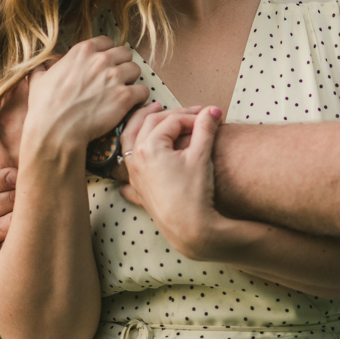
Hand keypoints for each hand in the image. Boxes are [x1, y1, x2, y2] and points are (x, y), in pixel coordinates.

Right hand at [23, 36, 149, 157]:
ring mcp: (115, 77)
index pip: (107, 42)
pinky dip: (139, 97)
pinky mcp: (125, 96)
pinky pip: (143, 90)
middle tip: (117, 78)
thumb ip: (44, 67)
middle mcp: (101, 60)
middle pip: (125, 53)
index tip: (106, 63)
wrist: (56, 131)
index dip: (108, 53)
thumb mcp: (38, 80)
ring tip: (124, 91)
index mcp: (82, 51)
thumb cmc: (45, 107)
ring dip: (131, 80)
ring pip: (136, 69)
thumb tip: (43, 64)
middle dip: (122, 64)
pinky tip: (132, 103)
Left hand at [120, 106, 230, 258]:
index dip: (192, 116)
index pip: (172, 120)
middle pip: (148, 123)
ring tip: (153, 112)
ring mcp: (134, 173)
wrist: (190, 228)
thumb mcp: (201, 156)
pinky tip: (134, 150)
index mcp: (150, 146)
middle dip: (170, 113)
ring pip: (130, 139)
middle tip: (188, 111)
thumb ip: (205, 128)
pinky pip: (127, 163)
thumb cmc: (194, 192)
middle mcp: (136, 158)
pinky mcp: (137, 187)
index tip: (208, 117)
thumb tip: (212, 110)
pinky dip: (130, 150)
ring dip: (141, 122)